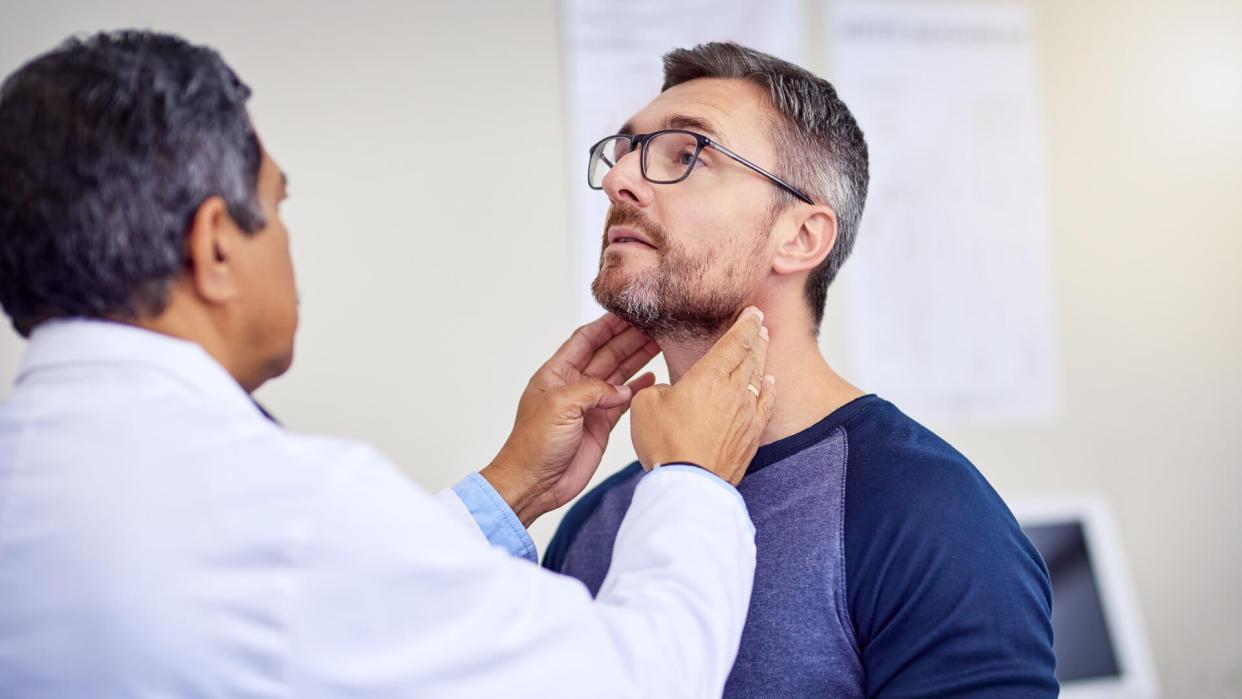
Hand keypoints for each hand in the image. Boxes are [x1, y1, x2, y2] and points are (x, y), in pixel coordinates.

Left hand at [482, 313, 659, 525]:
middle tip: (654, 326)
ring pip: (618, 374)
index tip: (628, 312)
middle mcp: (573, 386)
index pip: (584, 340)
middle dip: (629, 339)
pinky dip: (638, 388)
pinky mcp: (601, 424)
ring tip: (660, 344)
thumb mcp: (560, 406)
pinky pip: (624, 400)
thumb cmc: (534, 445)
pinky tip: (652, 376)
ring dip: (637, 359)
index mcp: (556, 374)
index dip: (606, 326)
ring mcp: (589, 405)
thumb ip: (592, 390)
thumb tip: (620, 390)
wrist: (533, 484)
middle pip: (606, 353)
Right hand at [629, 307, 775, 484]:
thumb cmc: (666, 443)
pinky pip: (766, 405)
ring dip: (762, 359)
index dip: (745, 323)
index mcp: (710, 375)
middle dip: (756, 336)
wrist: (688, 483)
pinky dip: (769, 390)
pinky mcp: (751, 436)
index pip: (735, 341)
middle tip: (760, 323)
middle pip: (751, 356)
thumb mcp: (646, 404)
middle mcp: (735, 390)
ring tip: (764, 345)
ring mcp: (747, 414)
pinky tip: (770, 383)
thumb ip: (659, 389)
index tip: (752, 311)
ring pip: (759, 378)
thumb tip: (669, 393)